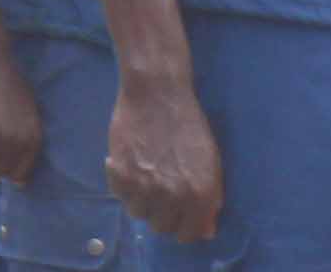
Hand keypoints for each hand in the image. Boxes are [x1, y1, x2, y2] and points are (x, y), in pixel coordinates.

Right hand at [103, 76, 222, 241]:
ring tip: (150, 176)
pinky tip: (134, 167)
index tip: (184, 216)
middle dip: (166, 215)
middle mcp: (173, 195)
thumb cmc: (190, 126)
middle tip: (166, 193)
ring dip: (145, 201)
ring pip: (140, 214)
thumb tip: (206, 231)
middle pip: (163, 227)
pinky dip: (125, 187)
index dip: (187, 227)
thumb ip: (209, 198)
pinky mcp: (119, 176)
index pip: (189, 233)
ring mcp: (144, 187)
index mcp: (201, 192)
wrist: (158, 96)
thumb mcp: (211, 162)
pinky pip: (120, 197)